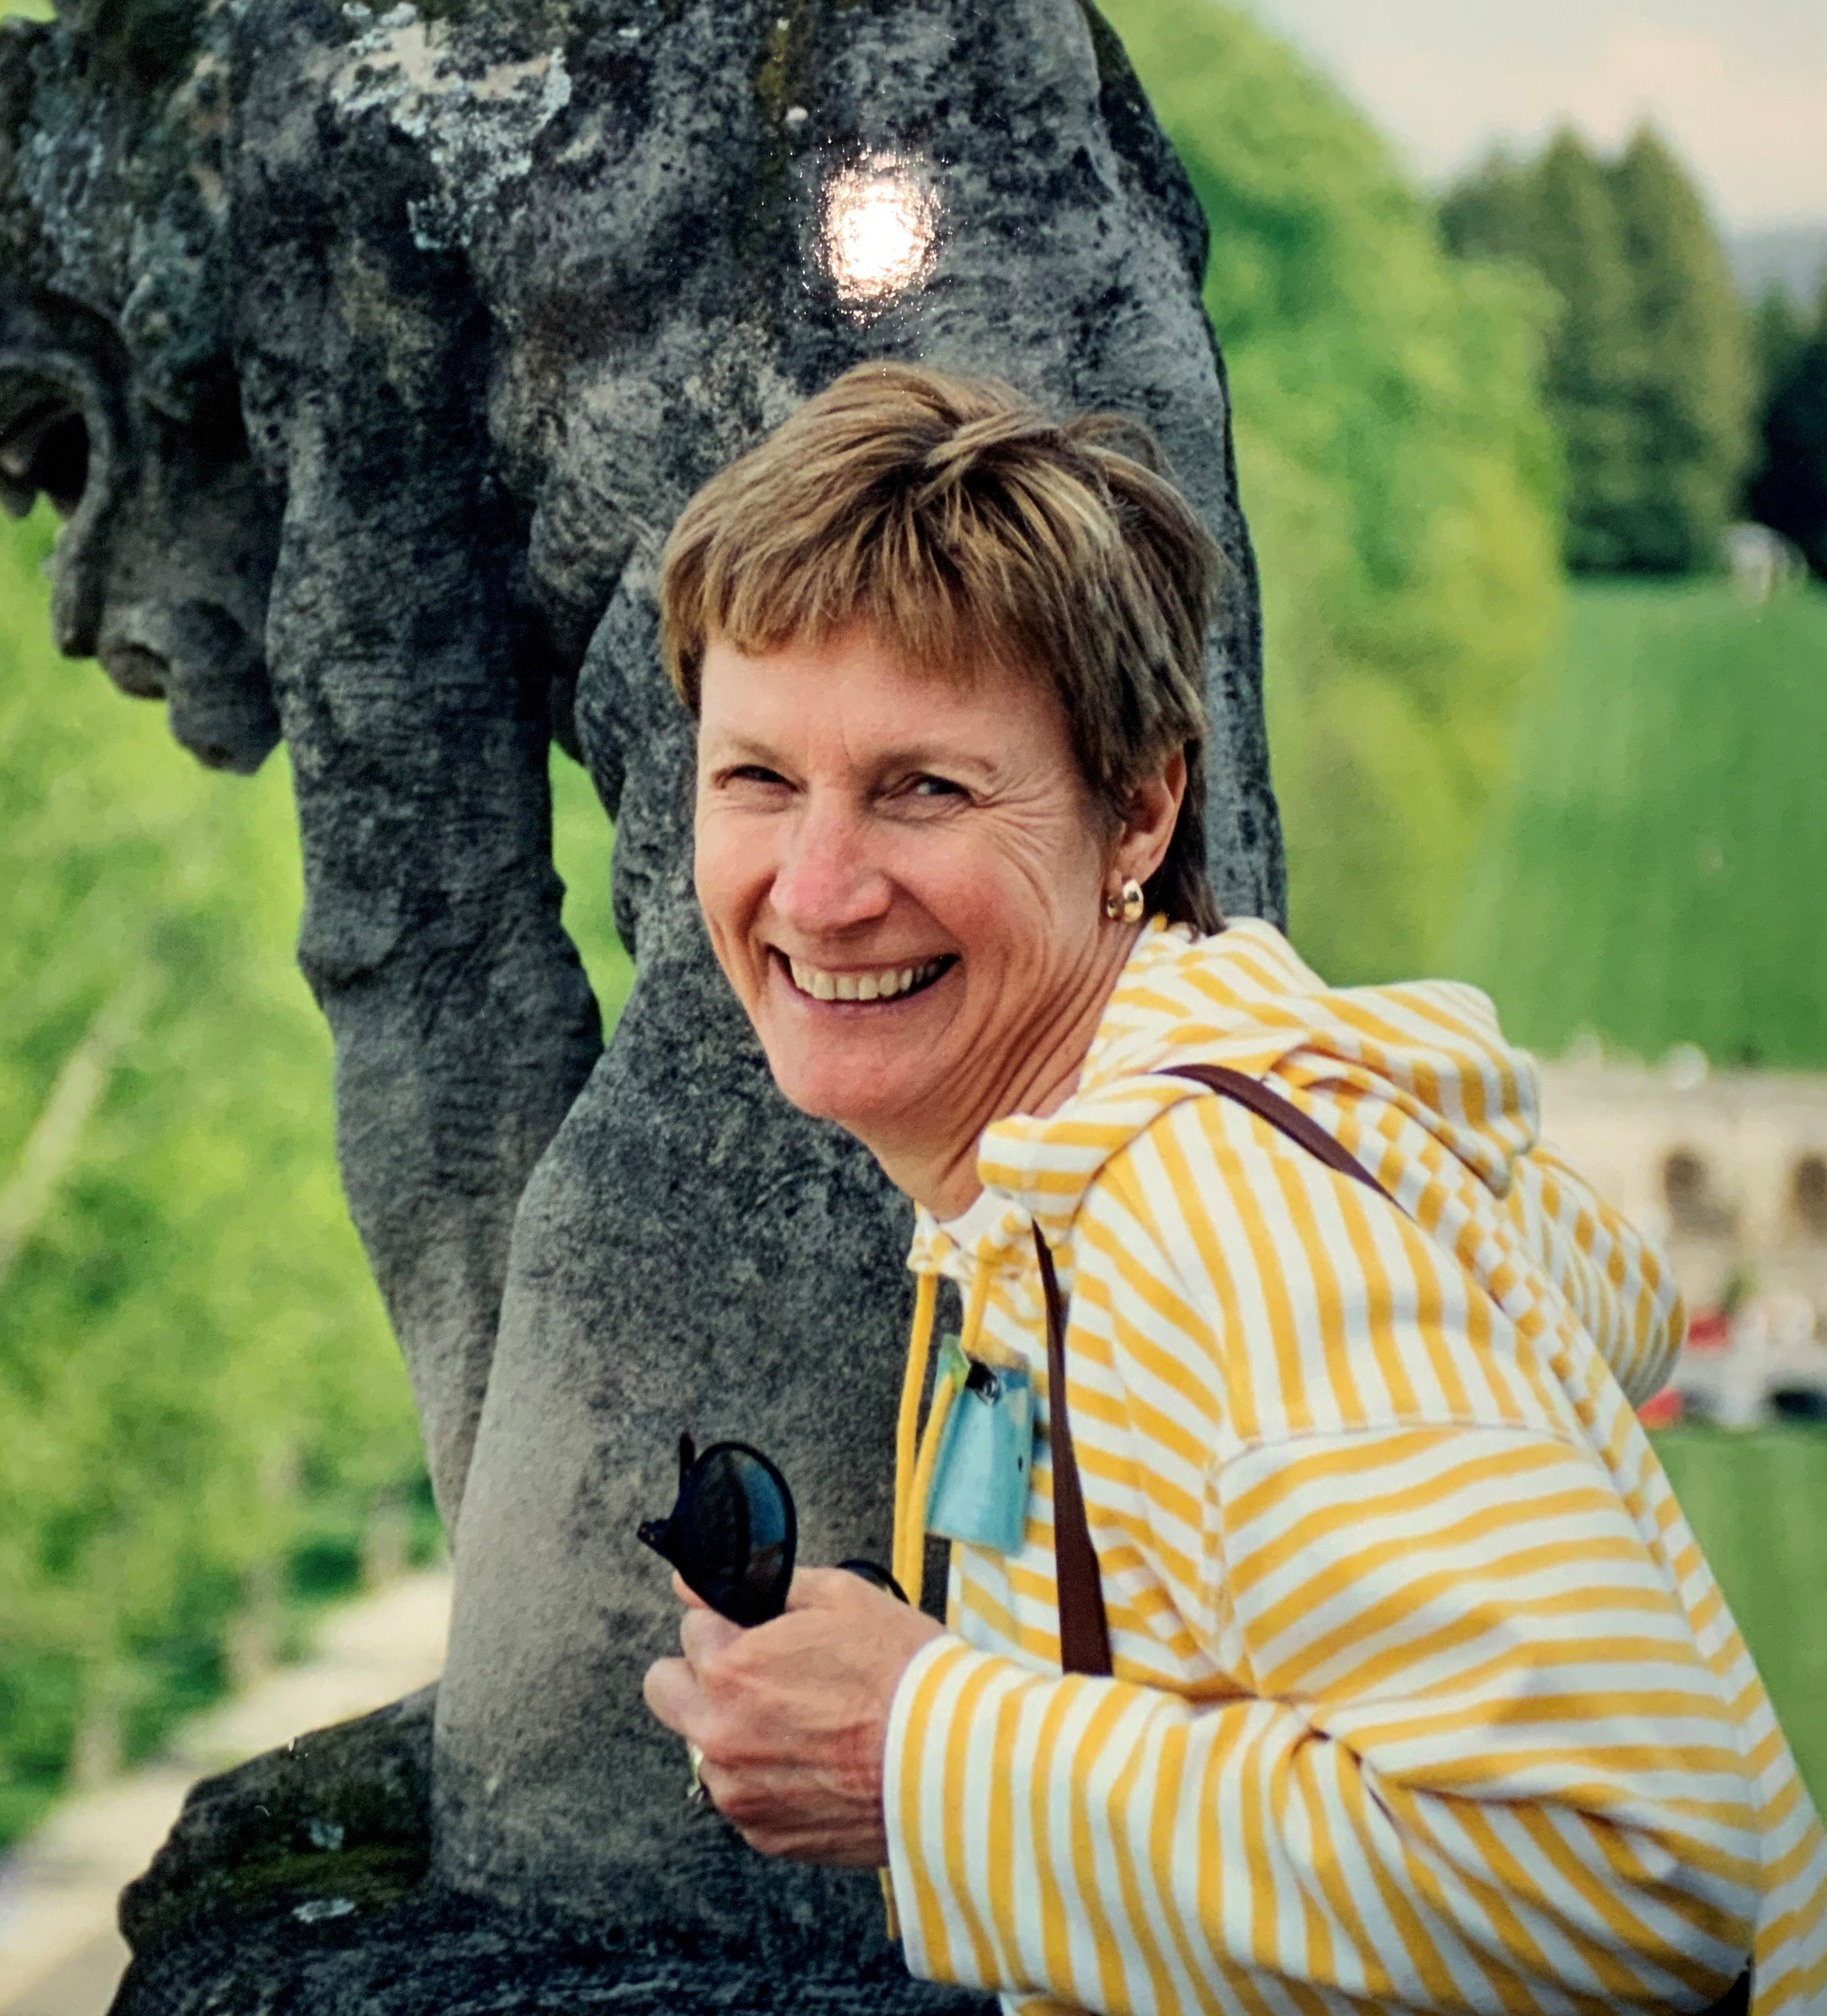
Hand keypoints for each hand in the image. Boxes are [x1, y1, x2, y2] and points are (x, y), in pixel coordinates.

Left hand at [642, 1566, 944, 1865]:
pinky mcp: (766, 1836)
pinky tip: (818, 1763)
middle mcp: (720, 1735)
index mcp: (730, 1670)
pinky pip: (743, 1798)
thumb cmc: (903, 1673)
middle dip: (701, 1675)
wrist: (952, 1760)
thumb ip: (762, 1583)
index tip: (759, 1633)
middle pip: (665, 1692)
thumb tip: (694, 1580)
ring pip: (704, 1750)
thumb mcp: (841, 1597)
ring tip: (803, 1725)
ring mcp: (740, 1793)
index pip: (691, 1630)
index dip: (730, 1624)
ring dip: (734, 1733)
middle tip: (758, 1675)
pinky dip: (768, 1780)